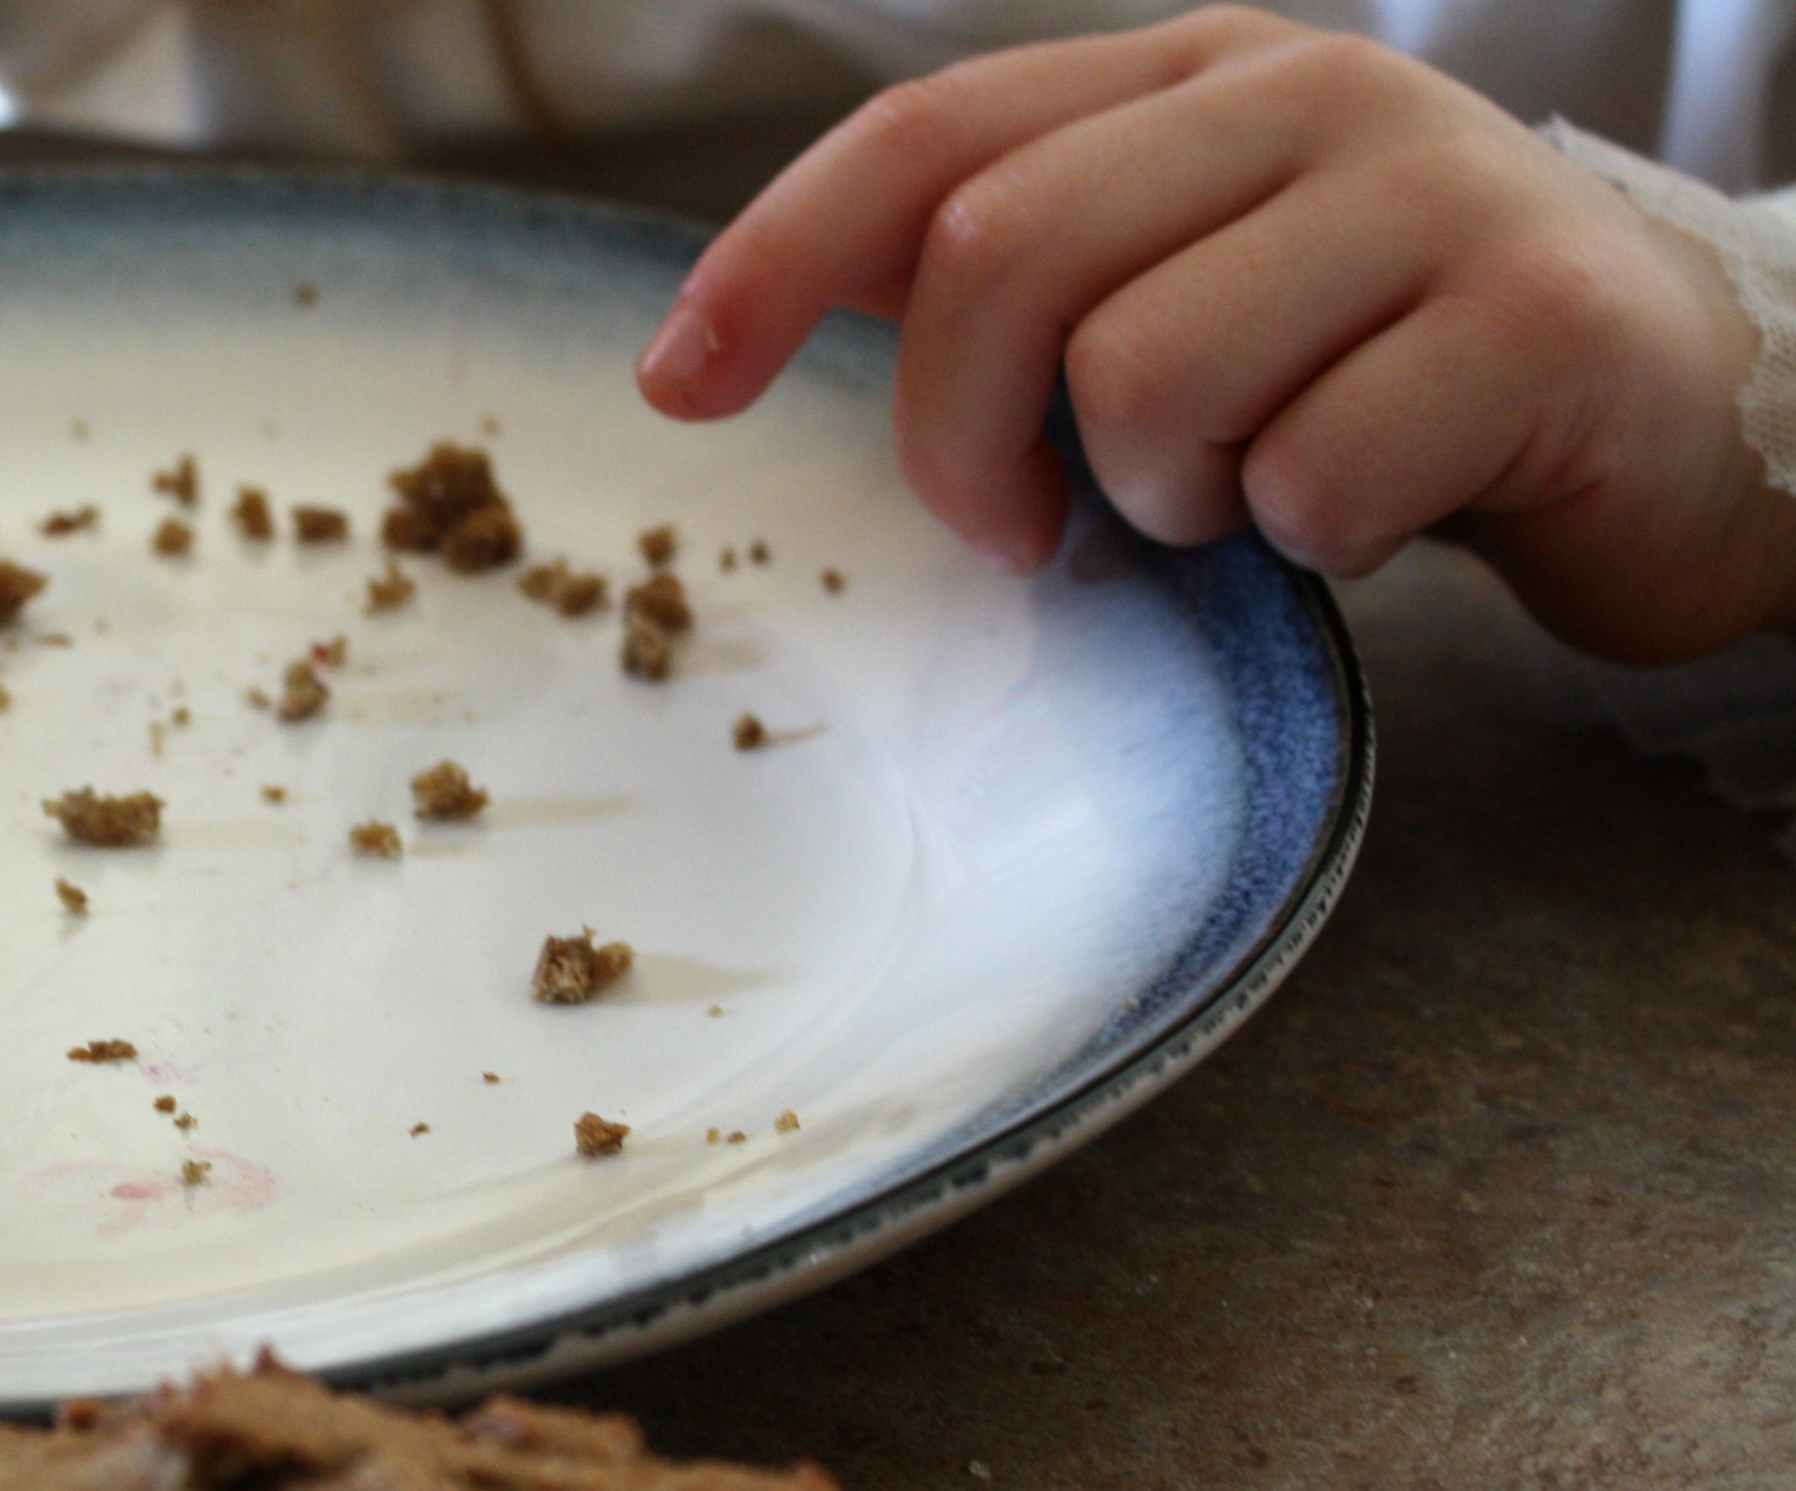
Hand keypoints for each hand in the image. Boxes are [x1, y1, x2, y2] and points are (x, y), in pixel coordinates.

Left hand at [635, 6, 1795, 663]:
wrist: (1682, 414)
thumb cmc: (1380, 373)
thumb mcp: (1178, 292)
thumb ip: (1004, 285)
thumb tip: (738, 324)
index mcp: (1187, 79)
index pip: (923, 139)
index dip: (767, 258)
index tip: (678, 384)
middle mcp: (1303, 98)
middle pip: (998, 256)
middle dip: (960, 436)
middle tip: (1023, 531)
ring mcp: (1436, 194)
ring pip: (1146, 376)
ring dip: (1161, 497)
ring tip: (1249, 494)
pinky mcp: (1539, 325)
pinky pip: (1312, 473)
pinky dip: (1307, 540)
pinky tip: (1369, 514)